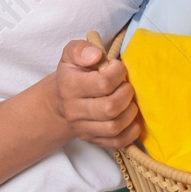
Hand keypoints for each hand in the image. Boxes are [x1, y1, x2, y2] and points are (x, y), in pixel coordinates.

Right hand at [45, 36, 140, 150]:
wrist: (60, 102)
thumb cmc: (73, 74)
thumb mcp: (71, 55)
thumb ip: (81, 49)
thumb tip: (96, 55)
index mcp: (69, 86)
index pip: (103, 83)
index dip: (118, 73)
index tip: (118, 68)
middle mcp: (74, 110)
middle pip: (110, 108)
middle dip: (126, 94)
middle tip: (126, 85)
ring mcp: (83, 128)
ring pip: (114, 127)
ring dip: (130, 112)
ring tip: (128, 100)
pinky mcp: (93, 140)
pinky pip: (117, 142)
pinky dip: (130, 131)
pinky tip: (130, 118)